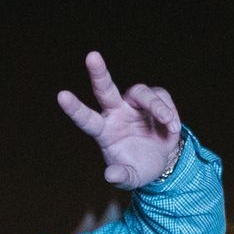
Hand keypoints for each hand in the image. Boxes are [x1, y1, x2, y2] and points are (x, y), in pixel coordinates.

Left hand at [57, 52, 182, 189]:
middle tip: (92, 56)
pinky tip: (172, 128)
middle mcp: (116, 112)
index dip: (74, 108)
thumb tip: (110, 176)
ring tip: (168, 123)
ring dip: (156, 106)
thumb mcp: (130, 178)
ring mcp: (134, 104)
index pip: (86, 119)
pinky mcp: (154, 99)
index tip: (61, 95)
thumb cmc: (139, 167)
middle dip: (98, 73)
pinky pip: (161, 97)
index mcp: (104, 131)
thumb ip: (121, 177)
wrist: (163, 162)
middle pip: (104, 89)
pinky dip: (169, 113)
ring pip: (140, 92)